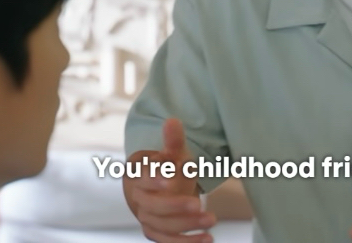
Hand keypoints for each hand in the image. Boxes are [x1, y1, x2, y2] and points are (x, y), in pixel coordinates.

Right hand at [124, 118, 215, 241]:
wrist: (155, 188)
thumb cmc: (165, 168)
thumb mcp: (172, 154)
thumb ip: (173, 141)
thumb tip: (172, 120)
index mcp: (139, 177)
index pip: (143, 180)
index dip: (155, 180)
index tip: (171, 179)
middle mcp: (140, 200)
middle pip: (153, 207)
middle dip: (176, 207)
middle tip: (198, 204)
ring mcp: (147, 218)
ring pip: (163, 226)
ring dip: (187, 226)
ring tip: (212, 220)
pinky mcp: (157, 233)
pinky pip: (169, 241)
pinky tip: (208, 239)